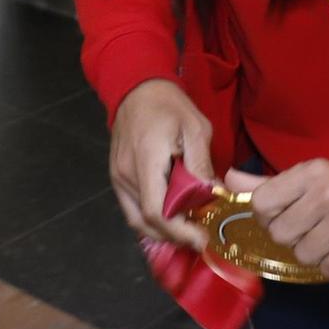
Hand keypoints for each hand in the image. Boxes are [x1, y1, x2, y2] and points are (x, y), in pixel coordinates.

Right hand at [110, 80, 214, 250]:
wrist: (137, 89)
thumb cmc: (169, 106)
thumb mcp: (195, 128)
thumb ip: (201, 163)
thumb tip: (212, 195)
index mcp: (146, 159)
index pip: (156, 210)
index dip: (179, 231)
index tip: (202, 240)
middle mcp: (126, 173)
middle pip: (147, 221)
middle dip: (175, 236)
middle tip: (201, 236)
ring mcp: (117, 178)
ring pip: (137, 220)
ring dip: (163, 231)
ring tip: (188, 229)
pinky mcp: (116, 179)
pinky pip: (132, 210)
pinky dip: (151, 221)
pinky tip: (171, 219)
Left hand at [226, 161, 328, 280]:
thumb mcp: (312, 176)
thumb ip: (268, 183)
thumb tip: (227, 181)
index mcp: (312, 172)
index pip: (262, 203)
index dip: (268, 214)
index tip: (285, 213)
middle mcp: (328, 195)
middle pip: (279, 233)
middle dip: (292, 235)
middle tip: (313, 226)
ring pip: (301, 255)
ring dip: (314, 251)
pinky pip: (327, 269)